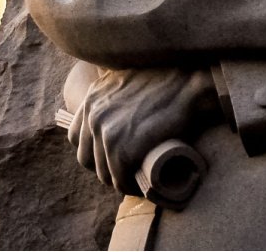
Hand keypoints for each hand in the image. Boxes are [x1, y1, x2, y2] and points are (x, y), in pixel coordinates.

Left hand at [66, 67, 218, 194]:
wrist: (188, 84)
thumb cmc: (168, 80)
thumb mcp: (129, 79)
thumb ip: (115, 93)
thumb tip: (119, 110)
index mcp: (92, 97)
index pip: (76, 136)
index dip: (92, 151)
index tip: (109, 157)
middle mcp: (93, 114)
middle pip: (86, 157)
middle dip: (104, 168)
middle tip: (125, 172)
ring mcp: (106, 132)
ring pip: (103, 171)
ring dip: (118, 180)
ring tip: (134, 181)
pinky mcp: (123, 148)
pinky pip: (119, 178)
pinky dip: (129, 186)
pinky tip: (140, 186)